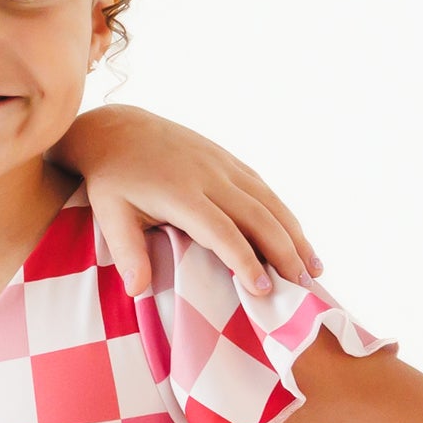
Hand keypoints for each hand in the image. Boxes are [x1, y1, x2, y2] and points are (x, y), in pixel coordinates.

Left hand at [54, 105, 318, 299]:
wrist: (118, 130)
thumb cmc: (112, 180)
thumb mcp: (110, 214)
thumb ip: (127, 252)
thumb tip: (137, 292)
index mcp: (181, 193)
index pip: (221, 232)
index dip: (244, 261)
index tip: (263, 290)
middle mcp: (209, 176)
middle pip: (257, 217)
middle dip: (284, 252)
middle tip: (302, 287)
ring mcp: (223, 164)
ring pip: (269, 202)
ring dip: (294, 235)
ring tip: (313, 269)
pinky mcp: (229, 160)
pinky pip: (264, 189)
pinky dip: (285, 215)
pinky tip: (298, 238)